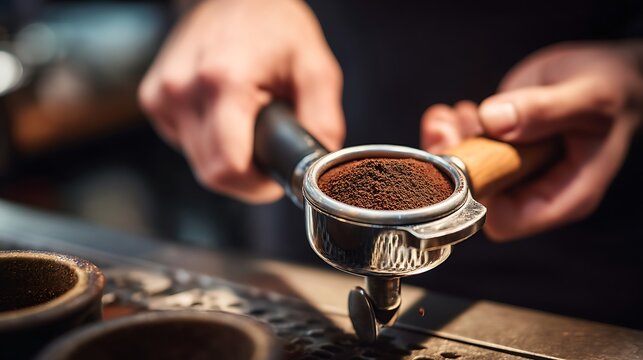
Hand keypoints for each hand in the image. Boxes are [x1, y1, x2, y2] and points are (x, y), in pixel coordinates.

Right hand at [139, 0, 343, 202]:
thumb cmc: (277, 28)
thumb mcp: (317, 70)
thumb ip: (322, 121)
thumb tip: (318, 167)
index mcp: (224, 81)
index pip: (227, 169)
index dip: (255, 185)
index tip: (273, 175)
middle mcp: (183, 88)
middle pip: (211, 172)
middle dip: (244, 175)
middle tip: (266, 151)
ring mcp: (163, 93)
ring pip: (196, 161)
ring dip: (225, 156)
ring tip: (246, 123)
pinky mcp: (154, 98)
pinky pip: (183, 142)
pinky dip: (207, 140)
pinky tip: (224, 114)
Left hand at [421, 41, 642, 239]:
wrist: (609, 74)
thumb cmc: (610, 89)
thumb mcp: (588, 96)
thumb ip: (544, 109)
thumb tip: (494, 120)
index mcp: (566, 194)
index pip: (507, 219)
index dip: (477, 194)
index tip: (464, 156)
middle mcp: (537, 189)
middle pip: (479, 197)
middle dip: (456, 163)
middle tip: (446, 127)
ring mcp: (518, 171)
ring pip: (466, 174)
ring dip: (451, 143)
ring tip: (457, 113)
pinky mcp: (504, 151)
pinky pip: (467, 151)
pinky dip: (455, 130)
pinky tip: (461, 109)